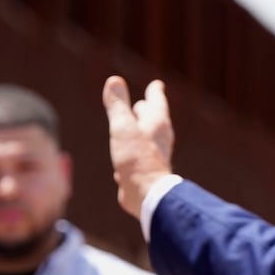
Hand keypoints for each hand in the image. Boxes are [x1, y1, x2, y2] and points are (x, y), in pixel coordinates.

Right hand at [102, 76, 174, 218]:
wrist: (146, 193)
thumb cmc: (136, 158)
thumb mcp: (122, 127)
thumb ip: (118, 105)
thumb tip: (114, 80)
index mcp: (157, 122)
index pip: (157, 100)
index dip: (155, 91)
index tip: (157, 85)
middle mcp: (160, 137)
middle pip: (154, 119)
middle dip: (147, 110)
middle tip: (143, 104)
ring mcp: (154, 155)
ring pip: (147, 139)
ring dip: (139, 133)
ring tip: (133, 129)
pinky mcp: (147, 171)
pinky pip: (139, 159)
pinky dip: (133, 155)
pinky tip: (124, 162)